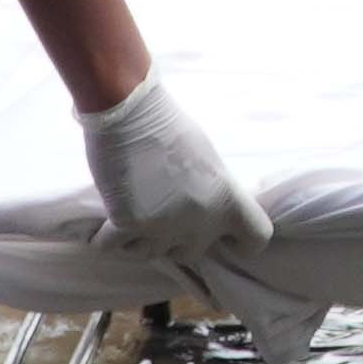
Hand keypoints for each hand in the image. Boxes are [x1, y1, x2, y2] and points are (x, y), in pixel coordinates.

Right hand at [79, 72, 272, 282]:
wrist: (129, 110)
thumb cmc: (168, 126)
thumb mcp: (208, 161)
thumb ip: (212, 194)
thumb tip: (206, 214)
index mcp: (228, 199)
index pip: (255, 238)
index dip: (240, 243)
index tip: (225, 237)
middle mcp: (201, 220)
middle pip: (191, 253)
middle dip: (175, 239)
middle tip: (159, 213)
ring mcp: (164, 226)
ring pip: (149, 253)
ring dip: (139, 238)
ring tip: (131, 209)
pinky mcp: (128, 224)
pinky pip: (112, 246)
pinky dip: (106, 237)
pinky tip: (107, 220)